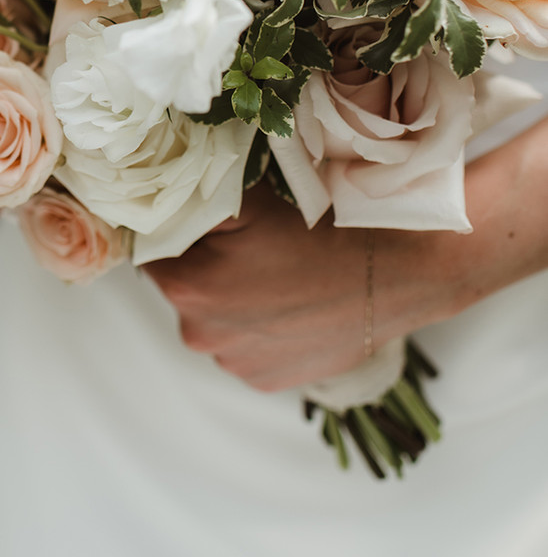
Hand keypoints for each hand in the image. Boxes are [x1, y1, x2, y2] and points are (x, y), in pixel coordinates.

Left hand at [145, 116, 547, 392]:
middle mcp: (201, 333)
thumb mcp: (249, 194)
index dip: (177, 226)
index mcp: (188, 286)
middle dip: (205, 261)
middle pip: (184, 285)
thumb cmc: (325, 224)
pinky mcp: (267, 379)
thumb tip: (161, 178)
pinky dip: (260, 325)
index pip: (154, 248)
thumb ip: (196, 193)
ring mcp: (236, 362)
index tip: (206, 216)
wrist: (401, 269)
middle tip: (249, 239)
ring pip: (216, 316)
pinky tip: (291, 300)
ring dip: (233, 295)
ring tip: (277, 270)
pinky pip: (246, 345)